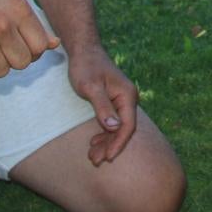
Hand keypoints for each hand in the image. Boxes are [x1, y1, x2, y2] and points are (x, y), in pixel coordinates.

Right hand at [0, 0, 58, 83]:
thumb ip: (32, 22)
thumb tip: (54, 44)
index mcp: (19, 9)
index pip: (40, 47)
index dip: (32, 50)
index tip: (19, 43)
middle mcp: (3, 24)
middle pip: (23, 63)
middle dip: (14, 59)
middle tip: (0, 46)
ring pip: (1, 72)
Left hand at [64, 44, 139, 163]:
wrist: (84, 51)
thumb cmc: (86, 66)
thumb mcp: (91, 87)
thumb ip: (102, 106)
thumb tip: (114, 127)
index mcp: (127, 95)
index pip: (128, 125)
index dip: (119, 143)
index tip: (108, 157)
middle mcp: (128, 99)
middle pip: (123, 129)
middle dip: (110, 146)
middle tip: (95, 160)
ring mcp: (121, 100)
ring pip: (117, 127)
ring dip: (106, 142)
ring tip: (92, 156)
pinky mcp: (113, 101)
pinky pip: (112, 122)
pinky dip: (104, 134)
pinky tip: (94, 142)